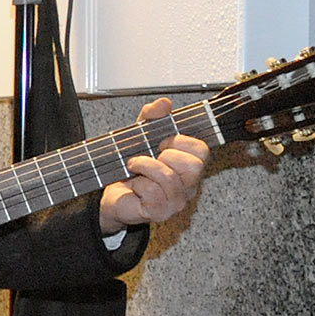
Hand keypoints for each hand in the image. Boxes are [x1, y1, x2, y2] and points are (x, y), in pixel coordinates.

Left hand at [98, 97, 208, 231]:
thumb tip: (163, 103)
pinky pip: (152, 191)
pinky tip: (135, 184)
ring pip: (169, 177)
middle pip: (194, 165)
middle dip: (166, 155)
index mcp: (190, 167)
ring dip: (145, 166)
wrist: (112, 197)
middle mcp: (188, 186)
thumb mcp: (141, 137)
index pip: (202, 150)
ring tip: (135, 166)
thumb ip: (152, 118)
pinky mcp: (159, 212)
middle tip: (151, 155)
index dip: (180, 141)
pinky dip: (138, 183)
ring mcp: (176, 202)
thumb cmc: (132, 170)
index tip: (162, 142)